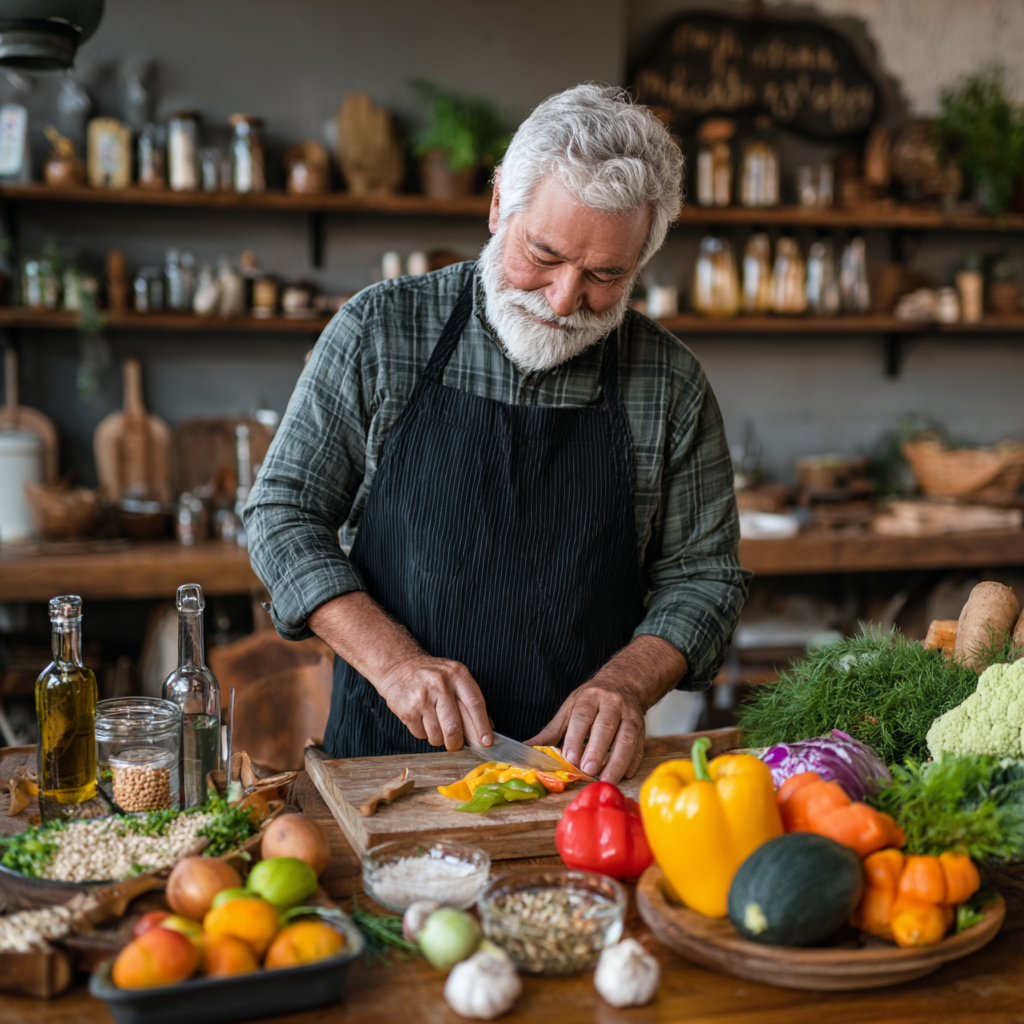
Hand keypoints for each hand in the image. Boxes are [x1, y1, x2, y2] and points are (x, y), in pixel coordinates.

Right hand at [377, 654, 491, 751]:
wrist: (399, 666)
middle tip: (455, 745)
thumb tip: (488, 729)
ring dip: (438, 739)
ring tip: (435, 727)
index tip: (486, 743)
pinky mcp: (408, 709)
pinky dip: (424, 734)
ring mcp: (423, 697)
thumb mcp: (455, 679)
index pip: (475, 704)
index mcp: (458, 675)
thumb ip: (471, 702)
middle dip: (456, 743)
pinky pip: (421, 734)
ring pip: (437, 735)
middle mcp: (440, 684)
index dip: (482, 726)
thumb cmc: (431, 676)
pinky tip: (422, 720)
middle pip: (455, 727)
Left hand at [526, 635, 687, 783]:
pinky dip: (632, 762)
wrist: (624, 682)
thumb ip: (551, 731)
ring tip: (607, 780)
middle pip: (606, 726)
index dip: (576, 738)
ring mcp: (630, 715)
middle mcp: (612, 704)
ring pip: (627, 737)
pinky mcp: (643, 728)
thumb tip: (527, 748)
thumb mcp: (569, 709)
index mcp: (590, 698)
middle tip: (588, 771)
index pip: (582, 717)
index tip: (570, 758)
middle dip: (597, 749)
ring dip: (617, 760)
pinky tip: (624, 775)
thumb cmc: (591, 700)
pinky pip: (639, 746)